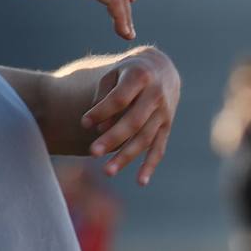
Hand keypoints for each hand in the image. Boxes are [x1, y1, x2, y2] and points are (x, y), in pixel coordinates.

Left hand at [82, 47, 180, 185]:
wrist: (160, 69)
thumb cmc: (127, 73)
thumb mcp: (114, 74)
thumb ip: (104, 95)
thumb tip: (100, 127)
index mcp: (141, 76)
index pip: (120, 99)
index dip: (101, 112)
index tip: (83, 123)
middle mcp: (156, 94)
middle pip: (134, 121)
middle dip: (113, 138)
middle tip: (92, 152)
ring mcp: (164, 112)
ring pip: (145, 138)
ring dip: (126, 156)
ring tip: (107, 171)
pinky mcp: (167, 126)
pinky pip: (159, 148)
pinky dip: (150, 165)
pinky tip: (140, 182)